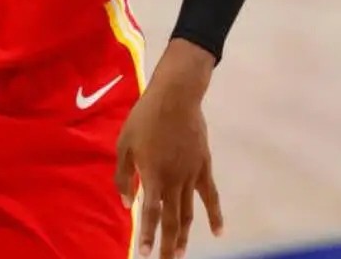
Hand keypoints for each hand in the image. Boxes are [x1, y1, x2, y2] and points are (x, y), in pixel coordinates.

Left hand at [115, 39, 223, 258]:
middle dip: (167, 244)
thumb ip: (123, 176)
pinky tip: (217, 233)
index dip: (146, 236)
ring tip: (180, 255)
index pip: (149, 214)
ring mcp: (192, 176)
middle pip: (172, 220)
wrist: (176, 98)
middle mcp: (174, 181)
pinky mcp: (204, 168)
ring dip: (184, 235)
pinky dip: (215, 216)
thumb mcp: (123, 145)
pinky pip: (210, 197)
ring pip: (190, 213)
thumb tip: (127, 203)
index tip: (143, 255)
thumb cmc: (144, 118)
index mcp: (152, 176)